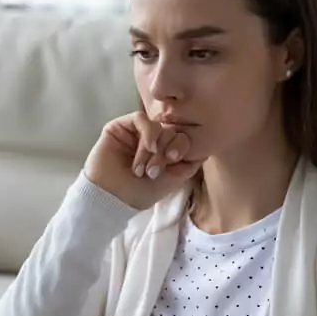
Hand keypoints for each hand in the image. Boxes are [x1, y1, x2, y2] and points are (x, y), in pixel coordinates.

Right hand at [84, 111, 204, 209]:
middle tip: (155, 171)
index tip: (176, 161)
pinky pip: (141, 118)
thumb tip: (205, 150)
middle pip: (173, 131)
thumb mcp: (172, 181)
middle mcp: (152, 140)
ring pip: (159, 125)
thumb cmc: (139, 193)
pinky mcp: (121, 126)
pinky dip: (149, 132)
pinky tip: (148, 147)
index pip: (183, 139)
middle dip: (168, 151)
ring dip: (156, 147)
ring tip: (145, 168)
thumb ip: (189, 164)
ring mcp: (136, 132)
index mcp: (164, 152)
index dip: (184, 147)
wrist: (111, 197)